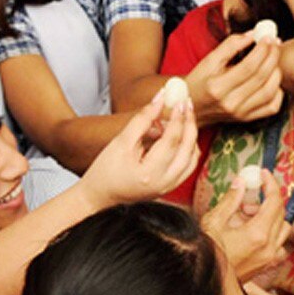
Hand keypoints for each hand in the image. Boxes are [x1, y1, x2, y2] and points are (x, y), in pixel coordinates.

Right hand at [81, 92, 198, 205]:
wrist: (101, 195)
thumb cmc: (106, 170)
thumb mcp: (121, 141)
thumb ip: (142, 120)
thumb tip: (160, 100)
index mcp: (149, 174)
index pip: (171, 141)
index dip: (177, 119)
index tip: (179, 101)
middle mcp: (164, 183)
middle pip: (188, 149)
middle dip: (189, 124)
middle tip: (186, 104)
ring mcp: (169, 187)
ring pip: (192, 158)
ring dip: (190, 136)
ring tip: (180, 117)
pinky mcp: (171, 187)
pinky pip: (188, 165)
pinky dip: (186, 147)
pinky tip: (177, 134)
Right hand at [187, 30, 282, 124]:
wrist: (193, 106)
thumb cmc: (200, 81)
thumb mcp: (209, 60)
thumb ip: (230, 45)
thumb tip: (252, 35)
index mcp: (218, 87)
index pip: (248, 66)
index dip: (262, 50)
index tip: (267, 37)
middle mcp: (231, 103)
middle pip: (261, 78)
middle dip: (273, 57)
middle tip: (275, 43)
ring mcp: (241, 113)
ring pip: (270, 92)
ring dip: (277, 72)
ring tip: (274, 59)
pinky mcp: (248, 119)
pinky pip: (272, 106)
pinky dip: (278, 91)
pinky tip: (273, 79)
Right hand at [201, 168, 290, 279]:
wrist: (205, 284)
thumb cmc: (205, 255)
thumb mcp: (214, 222)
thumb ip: (231, 200)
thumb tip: (241, 182)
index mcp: (258, 234)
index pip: (275, 202)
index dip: (270, 184)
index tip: (264, 175)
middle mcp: (269, 247)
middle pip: (280, 213)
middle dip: (266, 200)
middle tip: (246, 199)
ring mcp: (270, 258)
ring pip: (283, 229)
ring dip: (271, 218)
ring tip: (246, 218)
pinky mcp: (267, 266)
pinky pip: (279, 246)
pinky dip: (273, 236)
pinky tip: (254, 234)